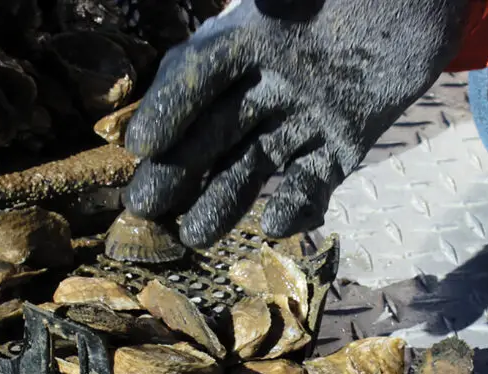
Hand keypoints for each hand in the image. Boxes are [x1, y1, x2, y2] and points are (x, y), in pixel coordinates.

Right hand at [122, 0, 469, 246]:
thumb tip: (264, 7)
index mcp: (257, 33)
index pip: (202, 71)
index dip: (170, 107)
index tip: (141, 145)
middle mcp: (274, 79)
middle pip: (216, 129)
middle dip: (181, 169)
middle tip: (146, 208)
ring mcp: (309, 114)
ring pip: (257, 162)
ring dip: (226, 199)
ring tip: (195, 235)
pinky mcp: (346, 141)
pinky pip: (315, 177)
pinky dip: (296, 201)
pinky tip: (274, 222)